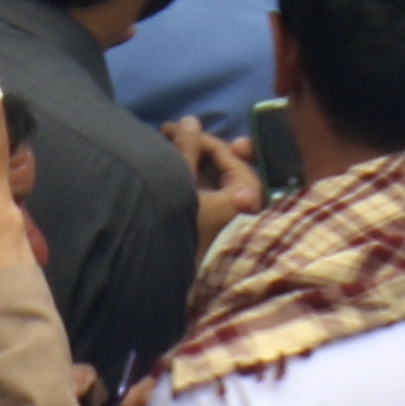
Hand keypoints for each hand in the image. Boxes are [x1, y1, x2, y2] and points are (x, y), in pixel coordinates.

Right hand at [167, 117, 264, 244]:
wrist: (158, 284)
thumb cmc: (177, 227)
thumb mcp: (180, 181)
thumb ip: (187, 148)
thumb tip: (190, 121)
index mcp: (246, 195)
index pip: (228, 156)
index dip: (199, 138)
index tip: (171, 128)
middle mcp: (243, 209)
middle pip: (221, 170)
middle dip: (195, 151)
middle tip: (165, 136)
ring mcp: (226, 224)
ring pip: (210, 185)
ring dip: (189, 167)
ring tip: (160, 153)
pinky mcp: (210, 236)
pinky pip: (204, 201)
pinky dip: (189, 186)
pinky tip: (167, 177)